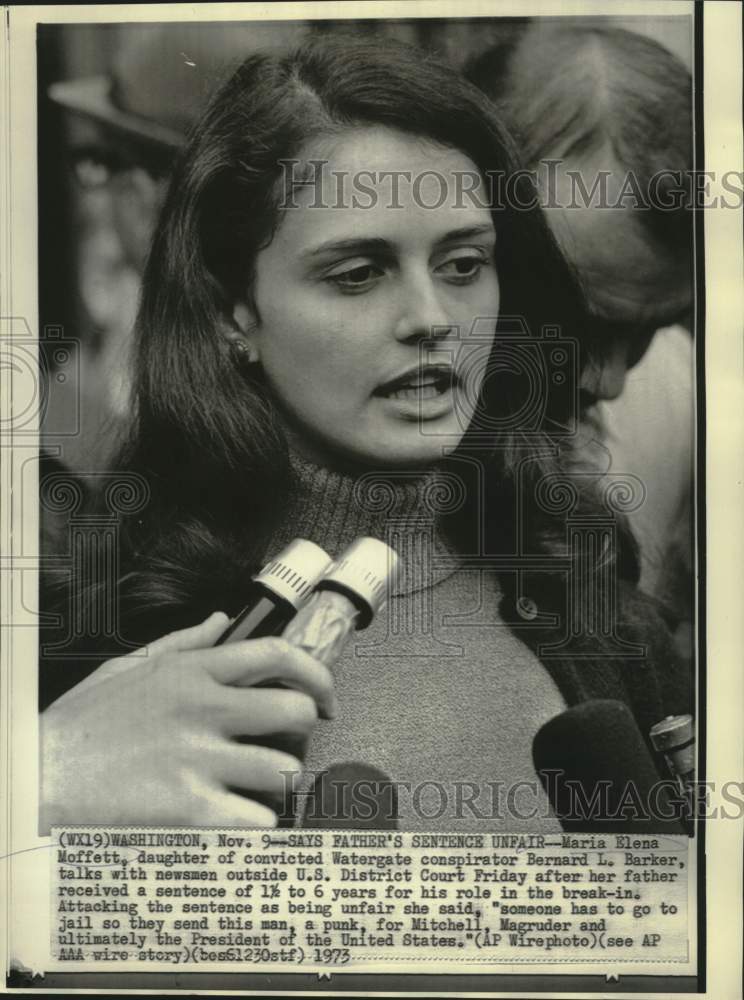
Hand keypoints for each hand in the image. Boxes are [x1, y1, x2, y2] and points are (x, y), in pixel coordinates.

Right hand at [40, 612, 335, 831]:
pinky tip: (234, 820)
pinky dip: (255, 826)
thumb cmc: (82, 727)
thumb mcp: (129, 668)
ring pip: (284, 771)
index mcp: (191, 673)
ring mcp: (199, 761)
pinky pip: (259, 820)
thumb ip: (183, 642)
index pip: (277, 655)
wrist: (38, 779)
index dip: (316, 673)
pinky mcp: (190, 810)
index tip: (325, 695)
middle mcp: (203, 710)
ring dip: (276, 784)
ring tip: (253, 788)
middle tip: (289, 745)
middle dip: (304, 732)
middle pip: (296, 711)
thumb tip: (221, 621)